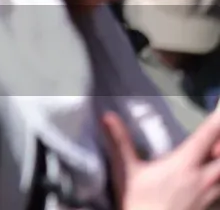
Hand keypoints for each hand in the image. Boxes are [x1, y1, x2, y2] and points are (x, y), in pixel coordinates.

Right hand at [102, 110, 219, 209]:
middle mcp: (206, 177)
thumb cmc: (140, 204)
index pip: (209, 133)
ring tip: (215, 150)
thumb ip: (121, 143)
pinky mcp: (214, 207)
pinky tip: (214, 175)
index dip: (219, 115)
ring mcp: (214, 194)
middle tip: (217, 127)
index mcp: (185, 164)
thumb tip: (107, 116)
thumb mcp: (128, 173)